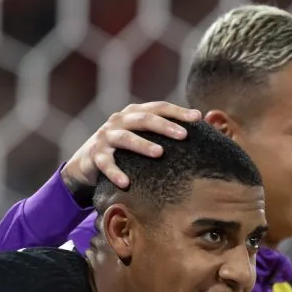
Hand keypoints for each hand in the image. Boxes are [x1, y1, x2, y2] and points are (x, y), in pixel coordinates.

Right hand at [62, 102, 201, 191]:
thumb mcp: (142, 136)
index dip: (177, 111)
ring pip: (125, 138)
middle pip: (143, 119)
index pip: (158, 107)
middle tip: (183, 135)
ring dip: (142, 144)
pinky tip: (126, 183)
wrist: (87, 161)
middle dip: (164, 126)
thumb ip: (164, 132)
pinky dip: (115, 173)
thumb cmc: (124, 149)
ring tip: (159, 153)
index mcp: (134, 114)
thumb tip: (204, 125)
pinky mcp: (95, 155)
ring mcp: (106, 137)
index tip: (198, 117)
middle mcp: (119, 121)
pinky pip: (106, 164)